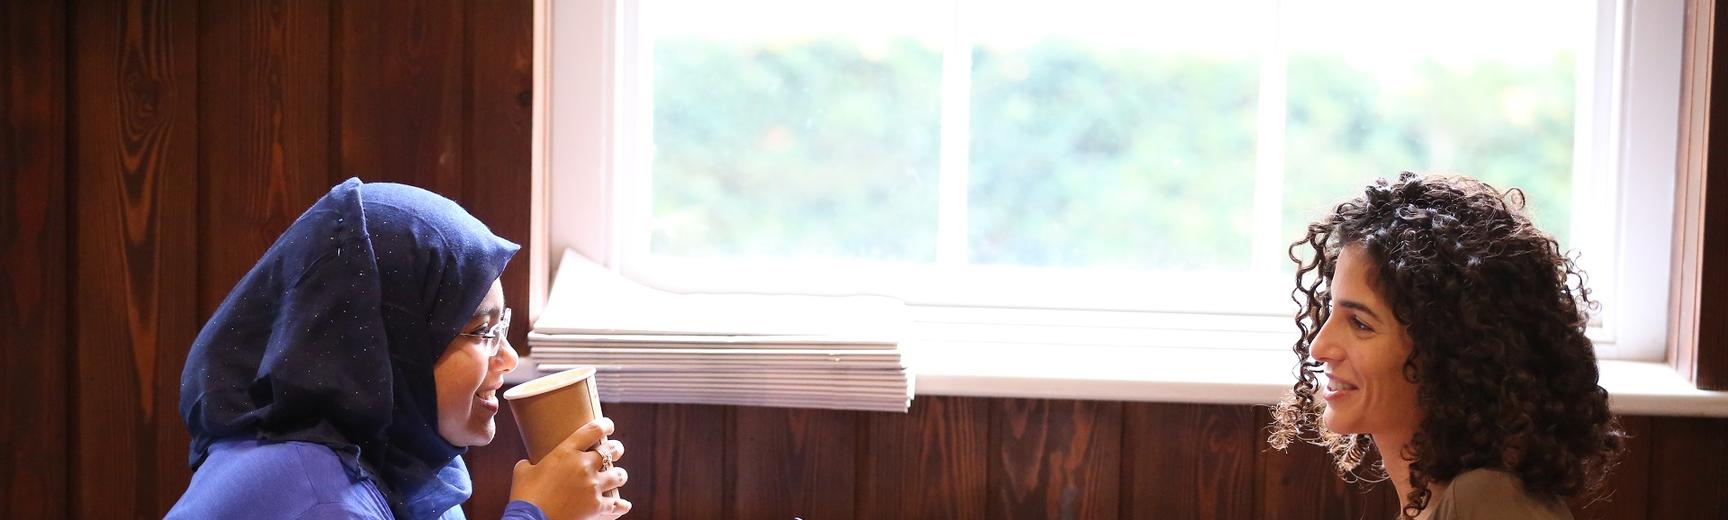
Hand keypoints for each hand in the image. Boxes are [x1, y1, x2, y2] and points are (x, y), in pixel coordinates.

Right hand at [509, 417, 630, 519]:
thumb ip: (530, 464)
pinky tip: (623, 505)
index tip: (609, 426)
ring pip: (618, 476)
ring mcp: (593, 486)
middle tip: (616, 451)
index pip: (593, 430)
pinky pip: (617, 504)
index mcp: (566, 452)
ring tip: (618, 477)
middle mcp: (584, 465)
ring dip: (619, 476)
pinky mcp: (597, 506)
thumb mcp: (522, 472)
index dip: (605, 425)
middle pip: (611, 451)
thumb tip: (528, 464)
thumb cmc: (524, 496)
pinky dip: (621, 505)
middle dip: (616, 450)